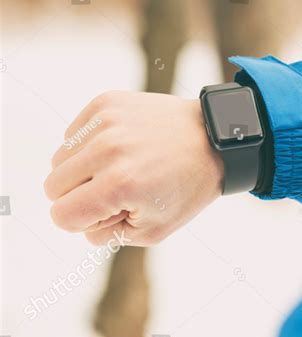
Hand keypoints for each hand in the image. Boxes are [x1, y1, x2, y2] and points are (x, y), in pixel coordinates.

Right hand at [44, 91, 223, 245]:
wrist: (212, 139)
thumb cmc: (186, 188)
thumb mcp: (153, 230)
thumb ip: (105, 234)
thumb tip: (77, 221)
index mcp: (119, 185)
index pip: (61, 215)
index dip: (80, 222)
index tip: (108, 213)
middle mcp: (108, 149)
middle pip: (53, 186)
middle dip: (77, 196)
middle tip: (114, 192)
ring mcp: (106, 122)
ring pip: (59, 159)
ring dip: (81, 170)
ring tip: (118, 168)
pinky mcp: (106, 102)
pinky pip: (73, 134)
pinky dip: (88, 145)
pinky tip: (119, 147)